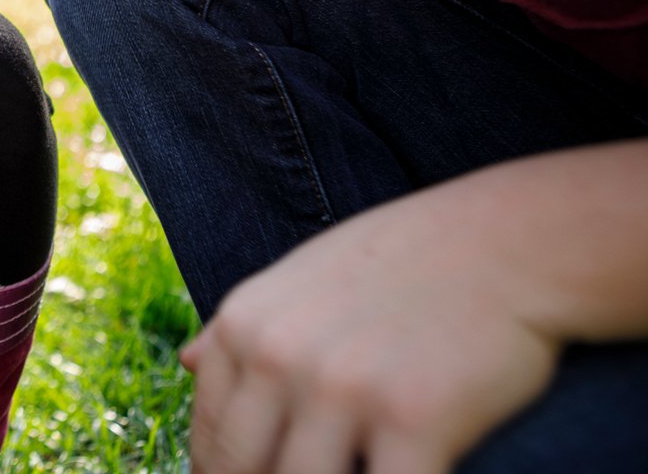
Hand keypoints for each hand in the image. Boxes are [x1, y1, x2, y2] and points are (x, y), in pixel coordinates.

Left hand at [182, 192, 556, 473]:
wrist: (509, 244)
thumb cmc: (404, 264)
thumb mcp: (300, 279)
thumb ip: (240, 328)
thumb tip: (185, 363)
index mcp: (246, 326)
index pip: (211, 437)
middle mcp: (279, 354)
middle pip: (244, 471)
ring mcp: (342, 387)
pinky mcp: (413, 417)